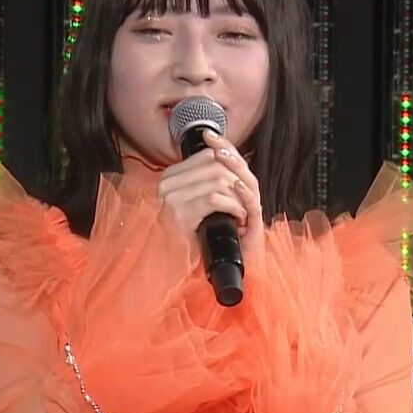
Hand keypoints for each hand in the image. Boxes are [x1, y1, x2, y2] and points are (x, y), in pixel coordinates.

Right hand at [156, 130, 263, 263]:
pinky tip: (239, 218)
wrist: (180, 267)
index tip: (241, 187)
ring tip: (243, 212)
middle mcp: (167, 184)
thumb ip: (210, 175)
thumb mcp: (203, 200)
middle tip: (246, 202)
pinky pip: (215, 198)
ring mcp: (171, 199)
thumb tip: (221, 145)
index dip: (233, 166)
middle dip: (239, 181)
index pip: (209, 153)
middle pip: (216, 163)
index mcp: (170, 176)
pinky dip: (233, 207)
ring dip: (239, 196)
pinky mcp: (179, 215)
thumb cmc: (195, 235)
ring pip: (218, 179)